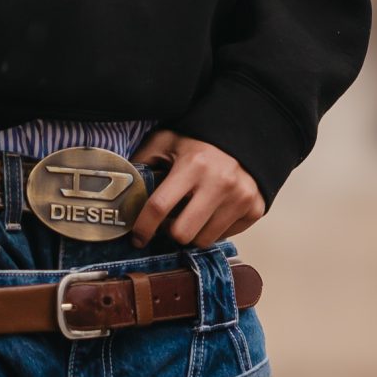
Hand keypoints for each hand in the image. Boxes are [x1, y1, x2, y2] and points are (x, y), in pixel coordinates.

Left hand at [128, 132, 264, 250]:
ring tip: (192, 214)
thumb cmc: (202, 141)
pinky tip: (213, 211)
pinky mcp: (255, 209)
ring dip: (193, 232)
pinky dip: (215, 229)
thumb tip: (122, 185)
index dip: (143, 227)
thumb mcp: (168, 141)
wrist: (247, 136)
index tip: (137, 237)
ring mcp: (240, 198)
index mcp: (194, 165)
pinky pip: (225, 236)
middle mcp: (220, 183)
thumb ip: (144, 161)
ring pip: (204, 240)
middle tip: (170, 222)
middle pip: (183, 233)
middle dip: (171, 231)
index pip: (159, 207)